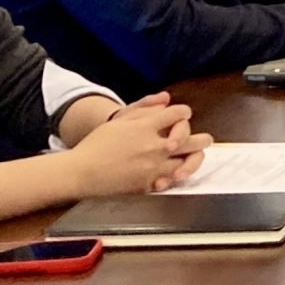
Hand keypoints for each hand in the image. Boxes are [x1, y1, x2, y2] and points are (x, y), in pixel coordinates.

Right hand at [66, 94, 210, 197]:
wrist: (80, 172)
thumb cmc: (97, 145)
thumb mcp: (119, 120)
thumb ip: (145, 108)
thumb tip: (166, 100)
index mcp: (146, 127)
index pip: (179, 114)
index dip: (184, 113)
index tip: (183, 116)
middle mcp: (154, 146)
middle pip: (192, 140)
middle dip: (202, 139)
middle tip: (204, 140)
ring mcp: (153, 167)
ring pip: (188, 162)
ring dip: (193, 159)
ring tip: (193, 157)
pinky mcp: (149, 184)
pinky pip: (172, 180)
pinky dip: (175, 176)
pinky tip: (173, 174)